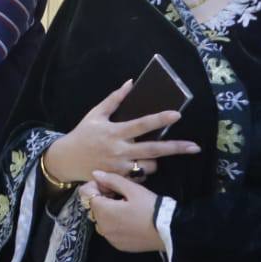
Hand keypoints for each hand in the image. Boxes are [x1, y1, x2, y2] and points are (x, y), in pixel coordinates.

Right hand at [42, 80, 199, 185]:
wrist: (65, 159)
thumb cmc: (82, 134)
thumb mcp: (95, 114)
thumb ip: (114, 99)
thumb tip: (130, 83)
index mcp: (114, 132)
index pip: (141, 124)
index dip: (160, 119)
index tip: (177, 114)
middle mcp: (119, 150)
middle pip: (153, 150)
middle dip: (176, 148)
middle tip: (195, 147)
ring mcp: (119, 167)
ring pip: (149, 166)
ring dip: (155, 161)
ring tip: (150, 156)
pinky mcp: (118, 178)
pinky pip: (139, 176)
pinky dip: (142, 171)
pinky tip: (137, 166)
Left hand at [82, 172, 164, 251]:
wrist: (170, 231)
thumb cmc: (151, 208)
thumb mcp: (133, 190)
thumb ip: (112, 180)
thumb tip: (95, 174)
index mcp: (103, 212)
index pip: (87, 195)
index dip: (95, 186)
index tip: (108, 184)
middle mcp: (102, 227)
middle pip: (93, 208)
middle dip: (102, 198)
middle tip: (120, 194)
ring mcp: (110, 238)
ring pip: (101, 220)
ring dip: (107, 212)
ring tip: (125, 207)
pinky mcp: (119, 246)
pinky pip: (110, 231)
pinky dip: (114, 224)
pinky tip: (129, 219)